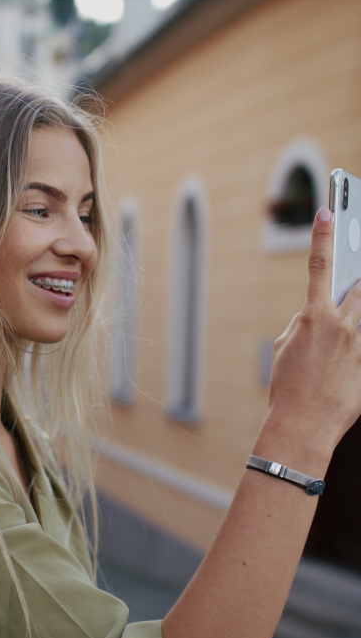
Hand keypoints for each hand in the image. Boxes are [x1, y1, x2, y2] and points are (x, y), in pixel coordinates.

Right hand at [267, 206, 360, 452]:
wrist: (303, 427)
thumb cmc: (287, 388)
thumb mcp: (284, 348)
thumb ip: (303, 324)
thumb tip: (315, 317)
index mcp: (315, 318)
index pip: (320, 266)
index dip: (323, 236)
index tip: (328, 211)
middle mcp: (343, 327)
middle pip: (357, 289)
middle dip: (353, 282)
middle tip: (350, 276)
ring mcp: (359, 346)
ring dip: (350, 322)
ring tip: (332, 341)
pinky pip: (360, 350)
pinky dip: (348, 356)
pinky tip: (335, 373)